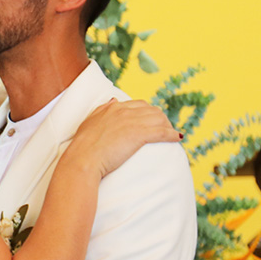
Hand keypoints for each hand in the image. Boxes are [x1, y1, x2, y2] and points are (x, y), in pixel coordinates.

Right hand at [66, 99, 180, 177]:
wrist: (83, 159)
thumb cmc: (83, 146)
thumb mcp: (90, 122)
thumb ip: (102, 110)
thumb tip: (114, 100)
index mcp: (114, 108)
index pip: (138, 105)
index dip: (148, 113)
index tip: (151, 122)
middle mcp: (124, 111)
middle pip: (152, 110)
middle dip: (161, 119)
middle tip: (165, 129)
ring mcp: (132, 122)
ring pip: (159, 119)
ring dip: (168, 126)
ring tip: (172, 135)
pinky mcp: (139, 135)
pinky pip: (162, 132)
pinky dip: (172, 134)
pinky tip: (178, 138)